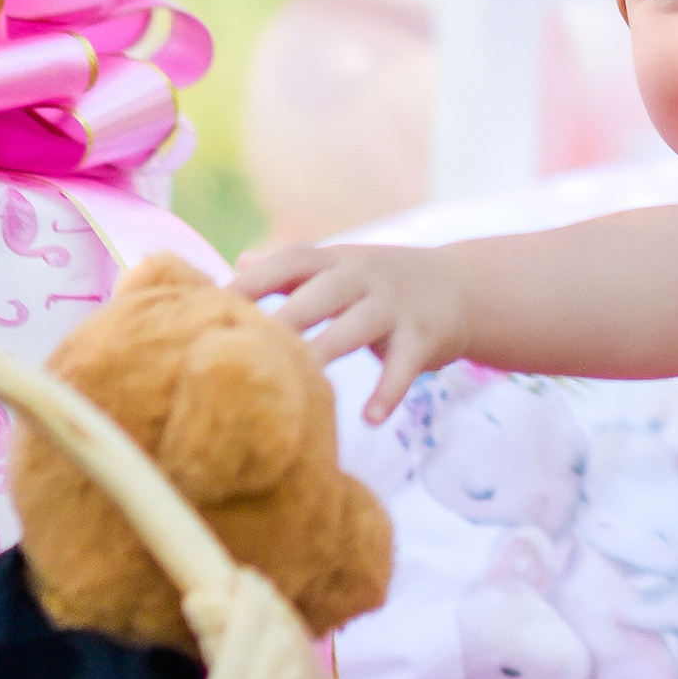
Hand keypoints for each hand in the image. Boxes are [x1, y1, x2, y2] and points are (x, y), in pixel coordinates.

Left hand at [231, 236, 466, 416]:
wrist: (462, 286)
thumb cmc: (382, 282)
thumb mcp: (342, 265)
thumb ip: (294, 269)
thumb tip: (239, 263)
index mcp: (336, 260)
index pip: (291, 260)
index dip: (254, 280)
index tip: (215, 302)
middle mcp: (363, 276)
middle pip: (320, 293)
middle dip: (286, 316)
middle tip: (250, 345)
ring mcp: (395, 305)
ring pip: (357, 326)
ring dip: (327, 350)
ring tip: (302, 378)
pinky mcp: (423, 336)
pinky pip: (404, 366)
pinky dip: (388, 391)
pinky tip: (370, 419)